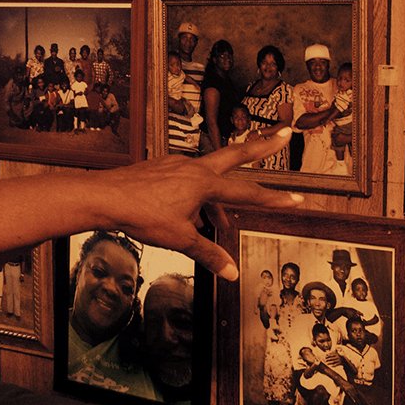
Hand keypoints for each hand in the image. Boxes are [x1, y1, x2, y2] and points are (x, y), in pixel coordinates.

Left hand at [94, 128, 302, 280]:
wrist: (105, 197)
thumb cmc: (141, 215)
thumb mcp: (180, 239)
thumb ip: (208, 253)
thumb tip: (230, 272)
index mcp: (204, 183)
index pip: (248, 193)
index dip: (275, 199)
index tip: (299, 198)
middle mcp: (194, 167)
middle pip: (236, 155)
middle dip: (262, 146)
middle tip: (284, 133)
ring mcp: (176, 164)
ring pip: (206, 178)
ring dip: (215, 197)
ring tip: (210, 225)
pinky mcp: (160, 168)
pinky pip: (185, 182)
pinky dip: (192, 198)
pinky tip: (183, 215)